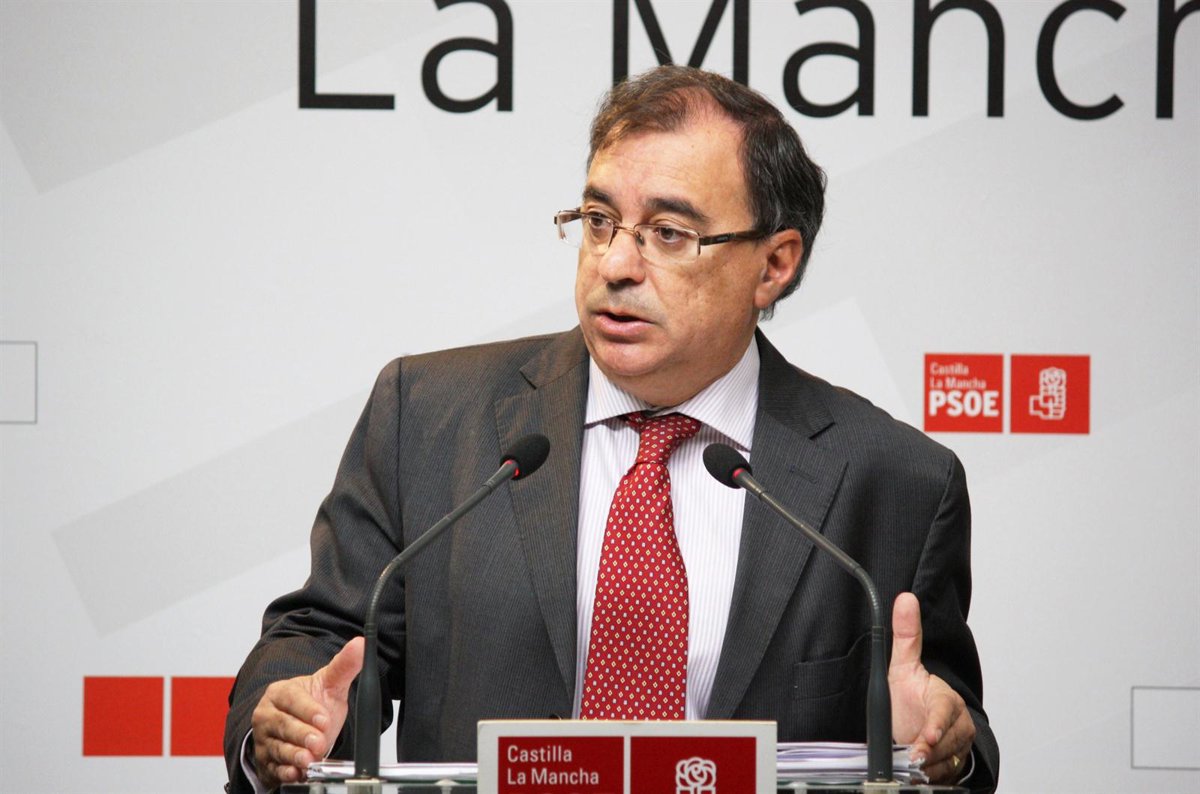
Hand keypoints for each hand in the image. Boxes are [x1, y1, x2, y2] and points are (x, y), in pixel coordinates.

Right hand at [250, 637, 363, 788]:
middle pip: (283, 725)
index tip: (324, 719)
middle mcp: (268, 715)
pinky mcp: (267, 761)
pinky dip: (284, 772)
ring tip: (308, 760)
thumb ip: (344, 666)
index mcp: (280, 693)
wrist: (299, 727)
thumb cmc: (312, 704)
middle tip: (318, 742)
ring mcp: (266, 739)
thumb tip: (360, 644)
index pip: (291, 699)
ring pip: (278, 748)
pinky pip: (273, 767)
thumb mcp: (329, 684)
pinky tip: (295, 773)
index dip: (308, 710)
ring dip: (294, 756)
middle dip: (302, 735)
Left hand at [888, 593, 974, 782]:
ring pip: (947, 760)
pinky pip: (947, 774)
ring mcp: (959, 745)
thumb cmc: (910, 697)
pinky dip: (933, 776)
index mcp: (946, 699)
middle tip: (910, 758)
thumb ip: (905, 636)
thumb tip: (905, 599)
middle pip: (947, 741)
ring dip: (928, 766)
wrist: (916, 725)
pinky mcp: (955, 765)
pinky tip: (920, 774)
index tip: (927, 737)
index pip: (945, 712)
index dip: (936, 726)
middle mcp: (958, 723)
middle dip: (928, 752)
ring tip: (911, 766)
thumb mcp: (902, 668)